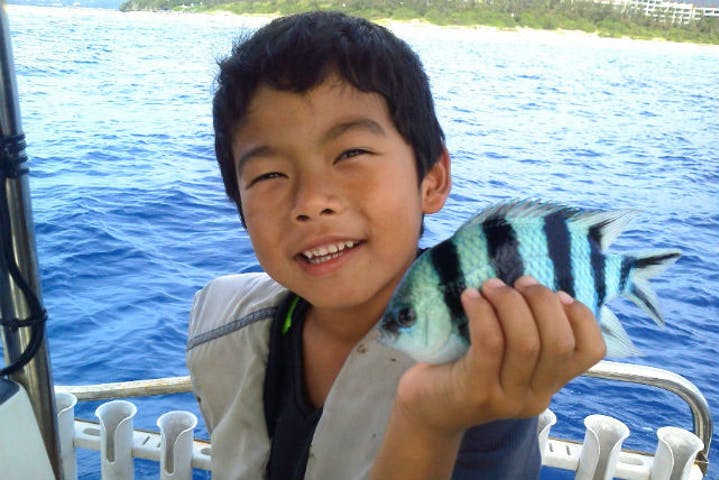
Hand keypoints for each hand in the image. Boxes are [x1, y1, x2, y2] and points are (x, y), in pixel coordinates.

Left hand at [394, 275, 605, 435]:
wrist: (425, 408)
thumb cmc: (465, 367)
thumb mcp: (506, 355)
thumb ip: (529, 332)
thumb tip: (537, 284)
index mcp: (550, 383)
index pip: (591, 351)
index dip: (581, 315)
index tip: (556, 292)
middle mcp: (536, 396)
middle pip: (559, 342)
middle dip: (541, 301)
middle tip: (518, 282)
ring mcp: (507, 398)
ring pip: (526, 343)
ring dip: (510, 303)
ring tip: (490, 286)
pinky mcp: (477, 391)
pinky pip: (490, 344)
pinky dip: (483, 313)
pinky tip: (470, 297)